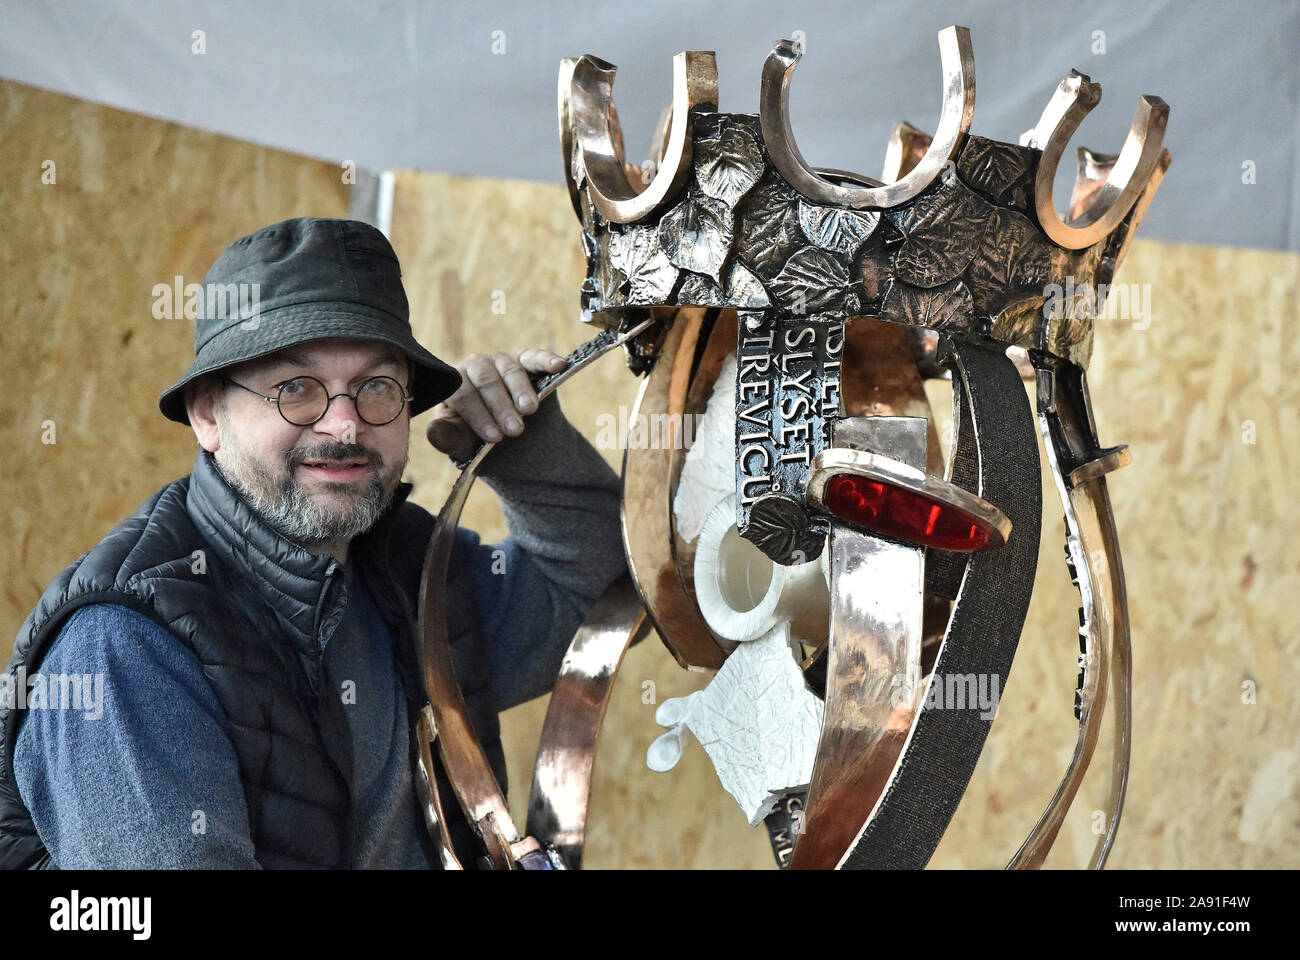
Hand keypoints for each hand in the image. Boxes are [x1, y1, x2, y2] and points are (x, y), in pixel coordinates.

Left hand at [426, 348, 567, 461]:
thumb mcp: (460, 443)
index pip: (462, 394)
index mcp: (453, 383)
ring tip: (530, 411)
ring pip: (510, 369)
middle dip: (501, 406)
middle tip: (515, 431)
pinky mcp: (524, 359)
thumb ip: (446, 438)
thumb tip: (435, 431)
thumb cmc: (476, 436)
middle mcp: (474, 366)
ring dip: (521, 390)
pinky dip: (547, 360)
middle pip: (486, 380)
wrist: (504, 433)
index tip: (494, 438)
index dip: (478, 416)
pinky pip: (534, 356)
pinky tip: (560, 365)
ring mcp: (500, 360)